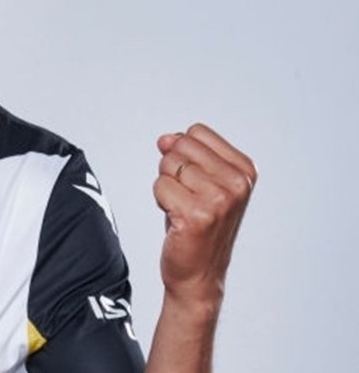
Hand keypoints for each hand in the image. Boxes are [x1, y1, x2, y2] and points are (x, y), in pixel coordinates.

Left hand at [153, 123, 256, 309]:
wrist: (199, 273)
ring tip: (183, 209)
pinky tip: (177, 220)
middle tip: (187, 198)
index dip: (184, 154)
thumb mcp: (200, 180)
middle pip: (180, 146)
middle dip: (173, 169)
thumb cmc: (197, 223)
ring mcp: (220, 199)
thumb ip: (185, 152)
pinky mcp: (198, 215)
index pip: (196, 132)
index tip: (196, 181)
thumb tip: (165, 139)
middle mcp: (238, 183)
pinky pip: (160, 185)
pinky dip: (160, 201)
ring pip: (167, 165)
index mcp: (245, 169)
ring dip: (167, 188)